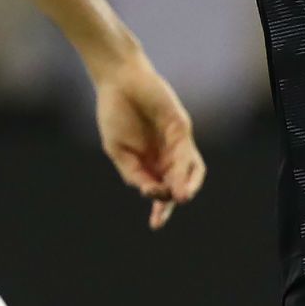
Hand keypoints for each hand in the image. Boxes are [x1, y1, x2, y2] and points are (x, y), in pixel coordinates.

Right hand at [93, 53, 205, 229]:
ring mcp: (176, 141)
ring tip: (180, 199)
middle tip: (163, 215)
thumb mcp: (117, 150)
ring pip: (189, 171)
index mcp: (150, 162)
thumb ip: (133, 172)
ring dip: (185, 187)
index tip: (155, 225)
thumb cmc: (114, 112)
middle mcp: (166, 154)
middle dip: (172, 201)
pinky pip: (186, 152)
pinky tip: (177, 181)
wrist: (118, 79)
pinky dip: (182, 169)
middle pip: (178, 184)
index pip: (161, 190)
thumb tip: (150, 193)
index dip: (161, 210)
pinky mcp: (181, 127)